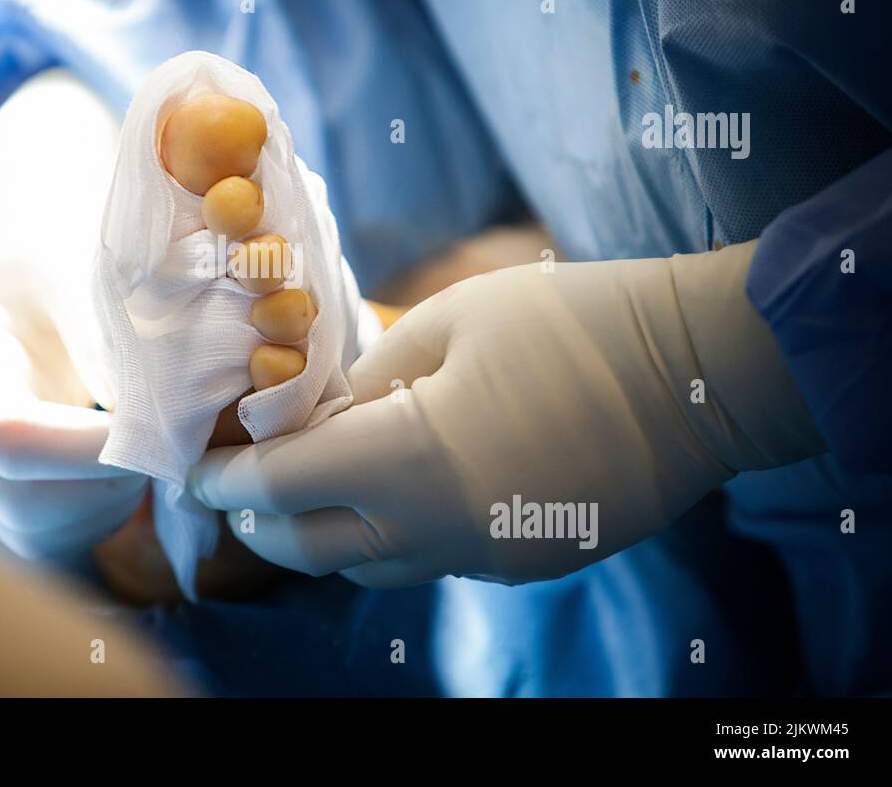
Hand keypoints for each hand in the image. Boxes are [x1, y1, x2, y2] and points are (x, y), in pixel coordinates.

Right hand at [0, 70, 146, 557]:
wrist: (16, 226)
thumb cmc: (46, 227)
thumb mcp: (73, 252)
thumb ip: (108, 326)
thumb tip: (160, 408)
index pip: (12, 437)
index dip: (96, 450)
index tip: (163, 428)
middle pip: (25, 506)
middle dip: (114, 483)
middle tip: (173, 437)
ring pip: (42, 534)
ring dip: (116, 503)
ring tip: (158, 443)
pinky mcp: (6, 484)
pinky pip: (57, 533)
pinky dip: (109, 509)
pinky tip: (141, 457)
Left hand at [189, 241, 824, 586]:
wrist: (698, 374)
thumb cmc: (569, 324)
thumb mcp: (446, 323)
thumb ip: (363, 379)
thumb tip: (310, 415)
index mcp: (408, 463)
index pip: (279, 487)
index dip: (225, 477)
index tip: (193, 466)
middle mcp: (437, 531)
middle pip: (311, 549)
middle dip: (259, 518)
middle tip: (235, 481)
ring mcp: (483, 558)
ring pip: (365, 569)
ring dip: (319, 534)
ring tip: (302, 487)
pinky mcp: (520, 564)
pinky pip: (423, 563)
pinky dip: (382, 537)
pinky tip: (385, 491)